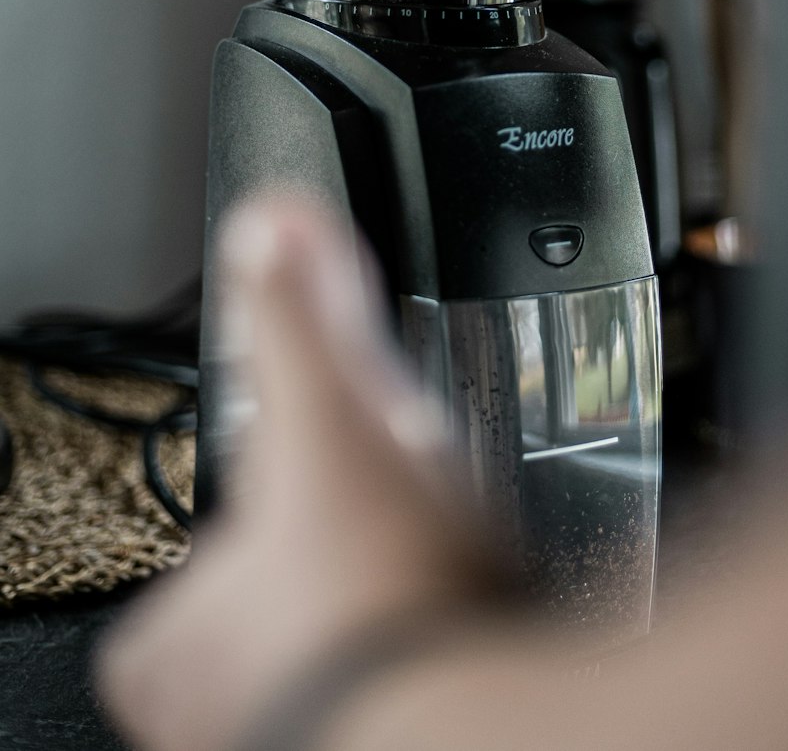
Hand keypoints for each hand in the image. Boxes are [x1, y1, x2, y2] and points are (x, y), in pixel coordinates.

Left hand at [98, 200, 500, 750]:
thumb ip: (299, 325)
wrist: (480, 727)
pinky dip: (422, 670)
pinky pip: (394, 701)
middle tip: (396, 548)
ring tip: (441, 593)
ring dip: (381, 628)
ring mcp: (296, 745)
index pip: (205, 568)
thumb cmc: (386, 601)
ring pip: (334, 666)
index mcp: (173, 645)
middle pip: (277, 621)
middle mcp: (218, 720)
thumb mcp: (333, 426)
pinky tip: (467, 640)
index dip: (269, 528)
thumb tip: (270, 222)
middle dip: (335, 582)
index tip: (318, 512)